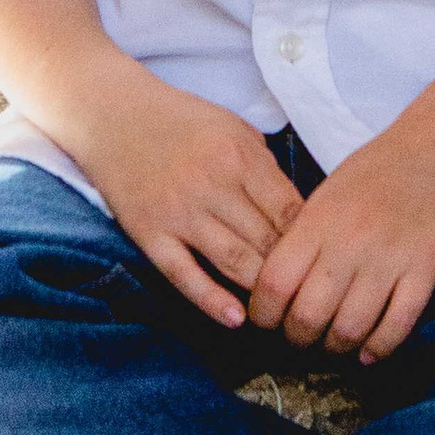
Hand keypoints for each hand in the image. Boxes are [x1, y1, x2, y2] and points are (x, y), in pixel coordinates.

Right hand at [68, 63, 304, 329]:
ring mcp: (179, 212)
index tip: (321, 258)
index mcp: (239, 156)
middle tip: (307, 292)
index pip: (289, 211)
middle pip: (266, 241)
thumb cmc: (181, 121)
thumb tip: (298, 214)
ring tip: (280, 309)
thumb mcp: (234, 128)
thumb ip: (265, 168)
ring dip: (260, 289)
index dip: (311, 240)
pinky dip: (211, 300)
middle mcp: (212, 185)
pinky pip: (184, 275)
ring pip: (234, 262)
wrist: (112, 115)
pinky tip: (235, 319)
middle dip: (291, 270)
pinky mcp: (150, 234)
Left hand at [246, 120, 434, 363]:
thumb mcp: (330, 192)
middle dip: (298, 338)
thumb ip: (304, 236)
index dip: (264, 313)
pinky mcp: (426, 269)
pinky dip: (379, 348)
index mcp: (320, 218)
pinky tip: (369, 351)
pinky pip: (397, 326)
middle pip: (308, 315)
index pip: (275, 282)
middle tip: (302, 337)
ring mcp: (390, 256)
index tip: (268, 321)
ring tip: (336, 344)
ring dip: (338, 347)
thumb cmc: (381, 168)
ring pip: (350, 328)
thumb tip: (276, 286)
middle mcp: (351, 240)